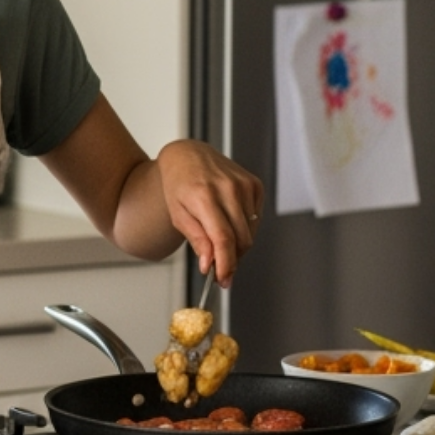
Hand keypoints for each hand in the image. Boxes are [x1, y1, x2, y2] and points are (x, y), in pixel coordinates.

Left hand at [156, 140, 262, 287]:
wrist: (188, 155)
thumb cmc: (179, 184)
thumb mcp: (178, 214)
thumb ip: (196, 239)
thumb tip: (209, 264)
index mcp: (204, 196)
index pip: (223, 238)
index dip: (226, 264)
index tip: (223, 279)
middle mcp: (227, 188)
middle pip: (241, 239)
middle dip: (231, 259)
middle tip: (219, 268)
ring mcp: (244, 184)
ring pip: (250, 232)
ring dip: (238, 245)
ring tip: (220, 241)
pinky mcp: (254, 184)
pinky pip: (256, 218)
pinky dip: (245, 228)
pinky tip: (229, 220)